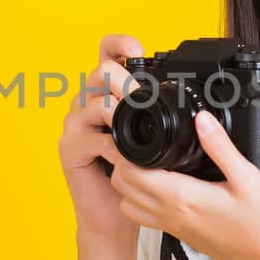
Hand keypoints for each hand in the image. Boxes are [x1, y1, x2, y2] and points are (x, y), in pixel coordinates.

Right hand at [57, 33, 144, 241]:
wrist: (115, 214)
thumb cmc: (134, 175)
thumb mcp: (149, 139)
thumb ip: (155, 115)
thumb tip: (190, 98)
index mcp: (105, 94)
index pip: (105, 56)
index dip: (118, 44)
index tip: (139, 48)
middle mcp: (85, 104)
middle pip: (98, 72)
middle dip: (125, 82)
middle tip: (143, 98)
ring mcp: (74, 125)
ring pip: (96, 103)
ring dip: (121, 113)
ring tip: (139, 129)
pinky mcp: (68, 148)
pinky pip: (92, 139)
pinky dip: (113, 147)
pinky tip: (126, 158)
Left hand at [108, 109, 259, 259]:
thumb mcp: (249, 177)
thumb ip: (220, 147)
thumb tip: (201, 119)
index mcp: (183, 199)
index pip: (131, 175)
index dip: (126, 152)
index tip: (136, 136)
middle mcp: (173, 217)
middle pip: (123, 190)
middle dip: (123, 165)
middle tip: (140, 146)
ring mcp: (177, 230)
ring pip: (131, 208)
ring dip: (130, 187)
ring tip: (149, 165)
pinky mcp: (185, 237)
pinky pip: (149, 219)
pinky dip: (143, 202)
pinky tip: (166, 187)